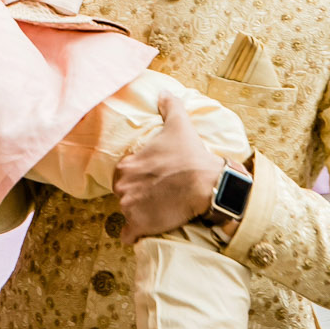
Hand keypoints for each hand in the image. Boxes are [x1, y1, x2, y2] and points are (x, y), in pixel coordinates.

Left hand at [114, 96, 225, 244]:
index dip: (139, 176)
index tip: (154, 178)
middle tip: (158, 195)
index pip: (125, 173)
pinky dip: (135, 234)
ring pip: (127, 212)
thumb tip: (164, 92)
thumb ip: (169, 107)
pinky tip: (147, 230)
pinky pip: (128, 235)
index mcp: (126, 164)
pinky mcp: (139, 226)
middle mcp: (122, 186)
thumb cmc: (190, 154)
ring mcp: (128, 207)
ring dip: (138, 213)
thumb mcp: (179, 125)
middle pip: (124, 193)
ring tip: (158, 211)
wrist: (207, 185)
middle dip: (137, 195)